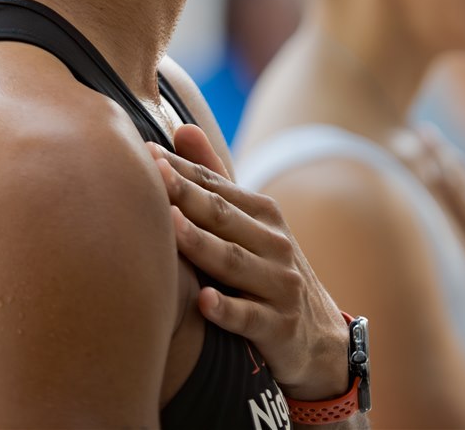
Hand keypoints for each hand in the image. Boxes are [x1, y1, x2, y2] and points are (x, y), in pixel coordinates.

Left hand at [150, 125, 352, 400]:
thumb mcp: (249, 224)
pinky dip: (227, 310)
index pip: (215, 186)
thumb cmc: (267, 270)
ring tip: (169, 226)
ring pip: (233, 263)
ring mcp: (279, 285)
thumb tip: (181, 128)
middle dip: (186, 194)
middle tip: (151, 172)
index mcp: (262, 213)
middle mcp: (274, 243)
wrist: (320, 337)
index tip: (144, 152)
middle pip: (222, 217)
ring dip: (201, 244)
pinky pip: (250, 318)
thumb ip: (214, 178)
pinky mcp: (280, 327)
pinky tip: (204, 302)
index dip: (180, 170)